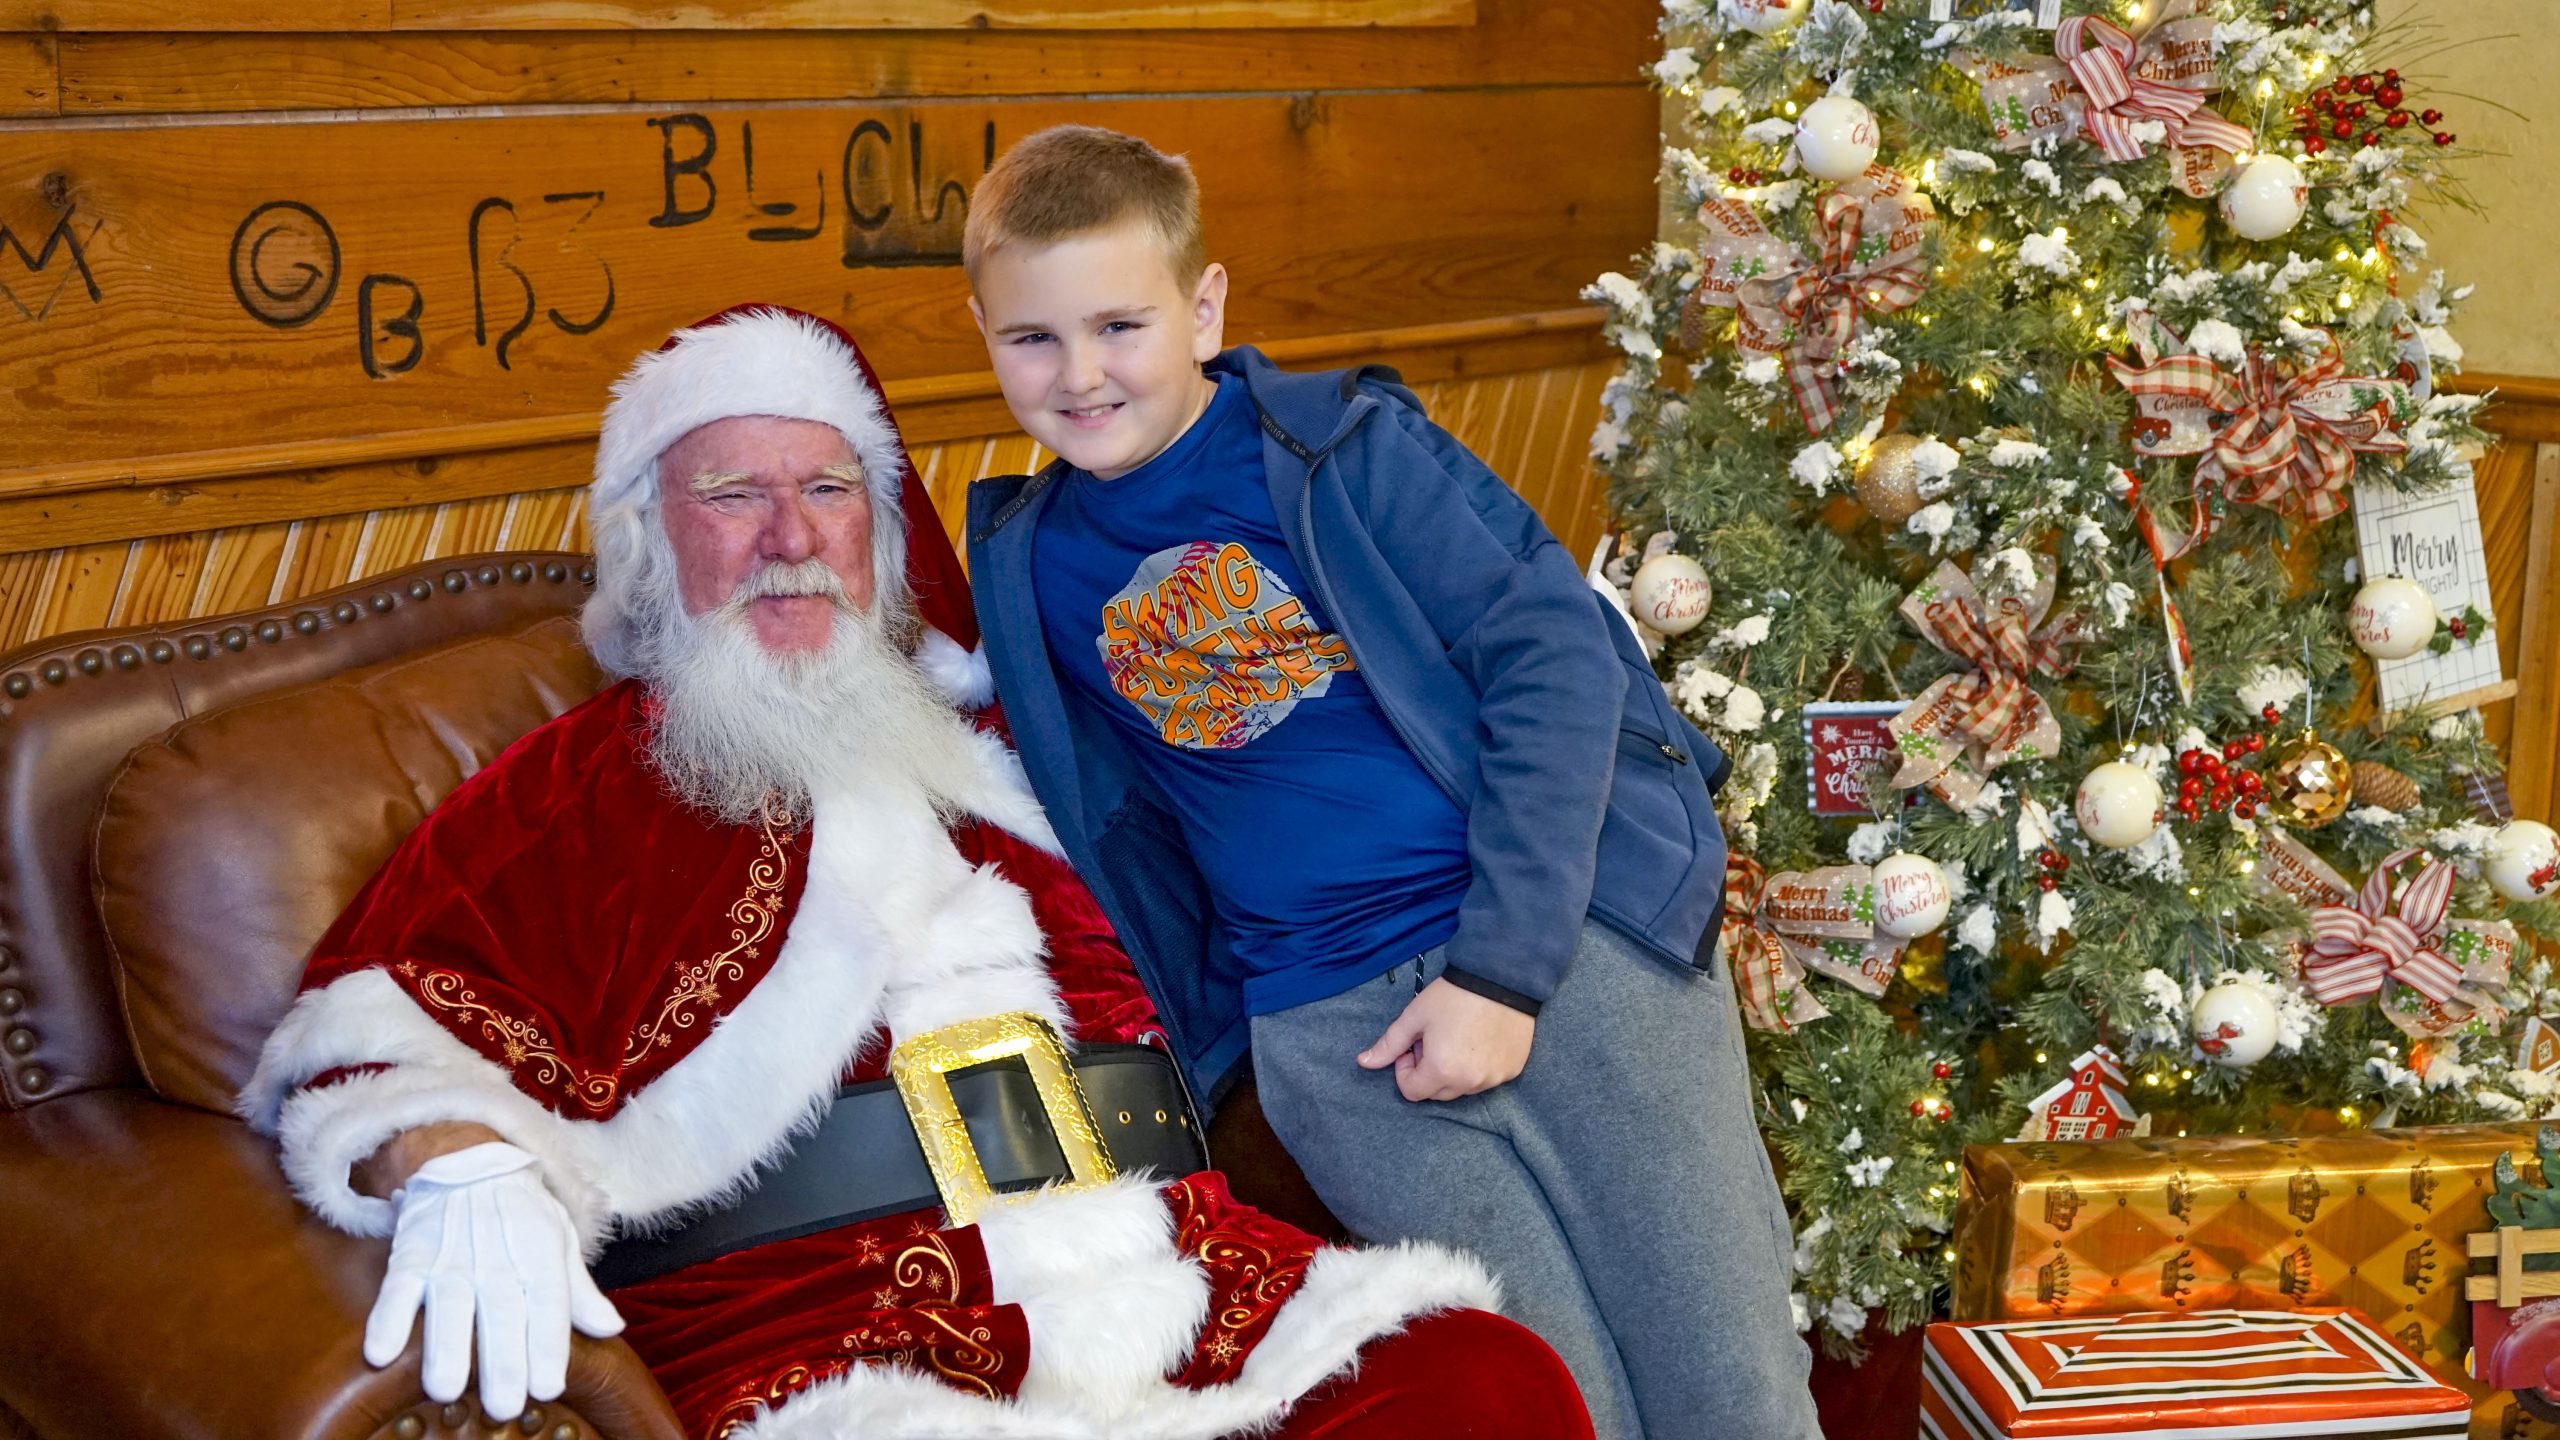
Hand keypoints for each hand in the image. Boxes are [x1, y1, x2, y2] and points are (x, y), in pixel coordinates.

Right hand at [363, 1141, 624, 1420]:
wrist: (468, 1161)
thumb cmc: (521, 1214)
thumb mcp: (559, 1241)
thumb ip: (580, 1291)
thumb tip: (611, 1329)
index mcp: (539, 1253)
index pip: (549, 1302)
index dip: (548, 1345)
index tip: (548, 1387)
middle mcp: (496, 1257)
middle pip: (501, 1311)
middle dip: (502, 1360)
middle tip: (504, 1404)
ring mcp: (450, 1257)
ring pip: (448, 1304)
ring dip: (445, 1347)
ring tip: (444, 1389)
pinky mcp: (411, 1256)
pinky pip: (397, 1289)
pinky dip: (387, 1319)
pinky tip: (380, 1354)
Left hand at [1356, 978, 1535, 1101]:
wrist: (1501, 977)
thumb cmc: (1453, 995)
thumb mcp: (1414, 1017)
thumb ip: (1389, 1045)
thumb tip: (1363, 1062)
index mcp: (1441, 1071)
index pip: (1412, 1091)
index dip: (1405, 1070)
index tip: (1412, 1046)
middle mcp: (1469, 1082)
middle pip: (1437, 1093)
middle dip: (1428, 1072)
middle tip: (1434, 1040)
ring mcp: (1494, 1079)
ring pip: (1462, 1088)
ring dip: (1453, 1071)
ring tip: (1457, 1038)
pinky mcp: (1511, 1071)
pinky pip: (1486, 1079)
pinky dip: (1478, 1067)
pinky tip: (1479, 1039)